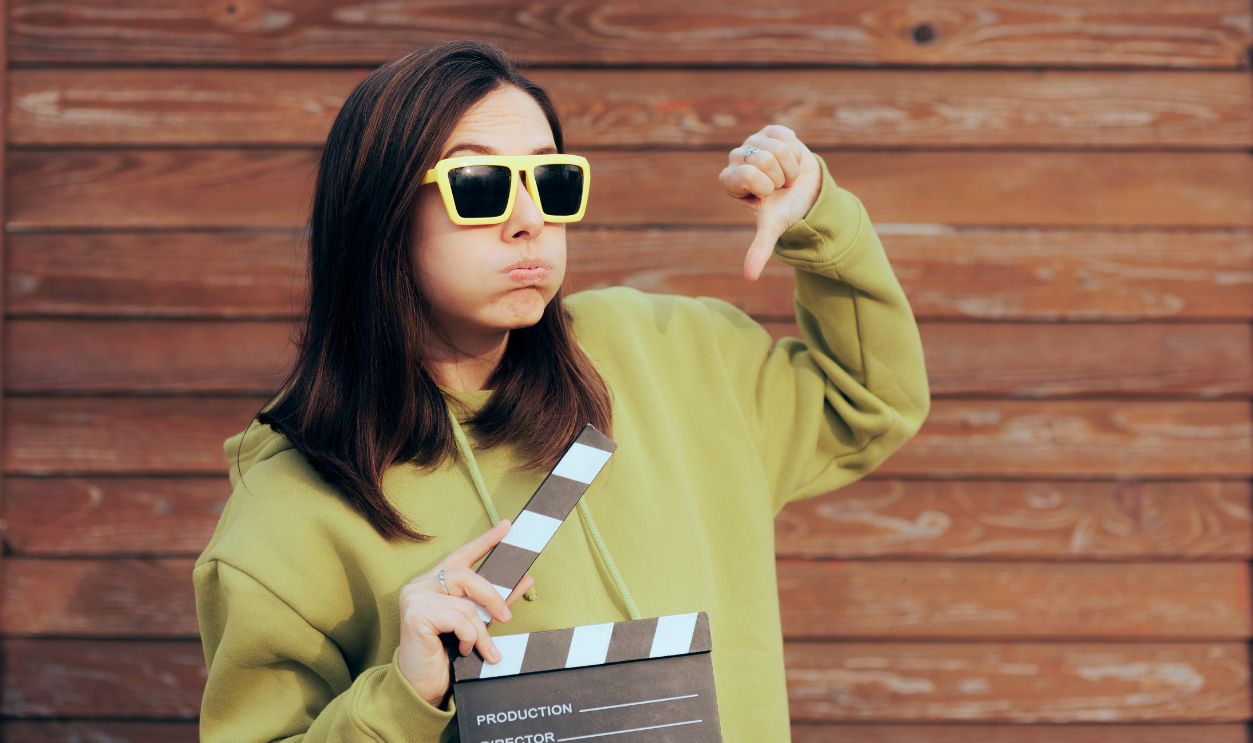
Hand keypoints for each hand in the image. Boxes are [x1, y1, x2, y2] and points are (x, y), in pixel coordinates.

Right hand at [396, 519, 534, 707]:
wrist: (423, 686)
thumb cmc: (445, 653)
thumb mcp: (475, 623)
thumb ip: (495, 601)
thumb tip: (525, 579)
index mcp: (435, 582)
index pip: (462, 555)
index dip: (485, 541)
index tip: (507, 526)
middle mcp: (421, 584)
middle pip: (466, 575)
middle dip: (491, 596)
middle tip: (506, 617)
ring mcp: (415, 597)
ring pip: (464, 603)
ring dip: (481, 631)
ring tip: (486, 650)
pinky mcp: (414, 615)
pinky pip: (457, 619)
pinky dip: (468, 637)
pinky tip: (462, 651)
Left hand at [719, 124, 821, 280]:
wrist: (803, 191)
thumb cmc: (782, 208)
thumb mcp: (771, 228)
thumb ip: (758, 249)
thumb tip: (750, 278)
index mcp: (729, 180)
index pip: (745, 175)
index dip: (765, 186)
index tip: (767, 195)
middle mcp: (736, 158)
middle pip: (763, 160)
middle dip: (780, 177)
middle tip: (779, 185)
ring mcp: (752, 141)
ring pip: (777, 148)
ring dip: (789, 166)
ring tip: (785, 174)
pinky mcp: (770, 131)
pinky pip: (786, 136)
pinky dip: (795, 151)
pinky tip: (790, 158)